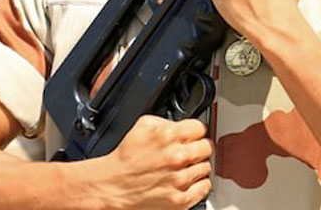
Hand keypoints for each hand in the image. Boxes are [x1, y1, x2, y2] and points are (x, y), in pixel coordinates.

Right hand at [94, 115, 211, 208]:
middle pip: (207, 147)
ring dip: (197, 166)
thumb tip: (182, 123)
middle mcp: (177, 157)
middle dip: (198, 148)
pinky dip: (198, 184)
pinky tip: (187, 181)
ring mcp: (180, 179)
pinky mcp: (180, 199)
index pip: (200, 127)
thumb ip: (166, 121)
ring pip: (206, 167)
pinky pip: (204, 188)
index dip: (194, 131)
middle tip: (189, 152)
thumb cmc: (126, 158)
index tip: (192, 135)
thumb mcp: (142, 125)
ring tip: (183, 168)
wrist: (113, 186)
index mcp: (168, 135)